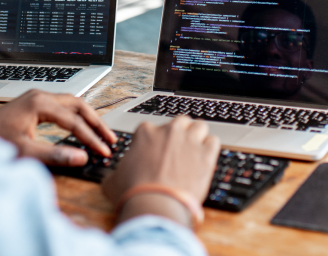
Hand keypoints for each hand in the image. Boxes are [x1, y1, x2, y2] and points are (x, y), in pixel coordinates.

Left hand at [0, 89, 116, 165]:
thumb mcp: (24, 151)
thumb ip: (54, 155)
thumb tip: (81, 157)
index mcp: (39, 103)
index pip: (74, 120)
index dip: (91, 137)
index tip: (104, 151)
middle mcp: (40, 96)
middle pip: (78, 104)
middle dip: (96, 122)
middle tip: (110, 139)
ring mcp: (36, 98)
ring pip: (71, 103)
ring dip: (87, 117)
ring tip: (101, 133)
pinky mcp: (33, 104)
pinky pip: (62, 106)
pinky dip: (76, 116)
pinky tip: (81, 127)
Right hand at [102, 116, 219, 226]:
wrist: (155, 205)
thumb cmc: (133, 192)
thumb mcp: (114, 179)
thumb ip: (116, 172)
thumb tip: (113, 177)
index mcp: (145, 132)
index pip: (153, 128)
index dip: (156, 141)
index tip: (157, 152)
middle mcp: (168, 131)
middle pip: (179, 122)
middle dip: (180, 133)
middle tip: (179, 149)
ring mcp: (188, 140)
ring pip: (199, 126)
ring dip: (198, 136)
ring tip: (196, 150)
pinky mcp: (206, 155)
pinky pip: (214, 141)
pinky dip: (211, 148)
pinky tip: (207, 158)